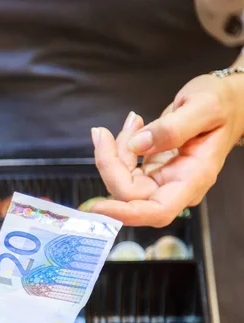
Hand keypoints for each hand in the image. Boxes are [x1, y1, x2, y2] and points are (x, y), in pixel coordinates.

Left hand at [90, 73, 243, 225]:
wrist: (229, 102)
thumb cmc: (223, 104)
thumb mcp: (203, 107)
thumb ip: (172, 128)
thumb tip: (137, 145)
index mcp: (193, 179)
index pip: (157, 211)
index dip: (127, 213)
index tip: (99, 207)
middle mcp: (174, 186)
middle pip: (130, 195)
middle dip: (110, 165)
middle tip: (103, 132)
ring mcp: (161, 181)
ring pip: (122, 181)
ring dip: (114, 152)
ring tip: (135, 120)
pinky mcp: (150, 172)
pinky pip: (124, 169)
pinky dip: (119, 148)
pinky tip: (134, 125)